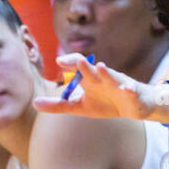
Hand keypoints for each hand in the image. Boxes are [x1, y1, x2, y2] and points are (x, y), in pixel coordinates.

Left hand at [34, 54, 168, 123]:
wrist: (133, 107)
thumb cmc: (105, 103)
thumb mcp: (79, 107)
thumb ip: (58, 104)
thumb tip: (35, 103)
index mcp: (90, 79)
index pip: (78, 68)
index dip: (70, 63)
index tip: (59, 61)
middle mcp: (103, 78)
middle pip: (93, 70)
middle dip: (85, 66)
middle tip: (78, 61)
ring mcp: (118, 84)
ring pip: (112, 77)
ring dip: (106, 73)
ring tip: (100, 67)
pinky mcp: (132, 92)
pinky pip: (131, 90)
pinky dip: (129, 89)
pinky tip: (127, 89)